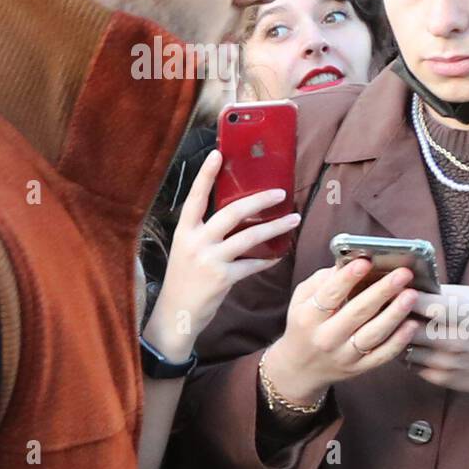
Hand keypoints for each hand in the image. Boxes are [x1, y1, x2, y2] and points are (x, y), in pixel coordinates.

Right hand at [143, 150, 296, 360]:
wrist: (175, 314)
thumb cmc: (183, 279)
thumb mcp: (187, 250)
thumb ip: (205, 232)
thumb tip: (236, 215)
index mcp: (184, 230)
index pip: (195, 197)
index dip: (206, 175)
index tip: (218, 153)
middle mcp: (195, 241)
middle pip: (232, 212)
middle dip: (259, 200)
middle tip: (280, 193)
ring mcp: (209, 259)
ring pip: (248, 237)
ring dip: (274, 228)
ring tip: (293, 220)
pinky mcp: (222, 278)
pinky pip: (251, 265)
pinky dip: (266, 260)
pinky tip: (277, 256)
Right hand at [263, 257, 422, 405]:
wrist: (302, 367)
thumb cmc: (304, 325)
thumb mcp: (301, 299)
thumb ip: (322, 280)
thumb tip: (350, 263)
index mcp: (309, 317)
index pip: (330, 294)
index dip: (348, 277)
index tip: (366, 261)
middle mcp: (326, 338)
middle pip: (357, 312)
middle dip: (382, 290)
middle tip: (403, 274)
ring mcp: (344, 356)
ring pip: (373, 334)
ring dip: (395, 313)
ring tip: (411, 295)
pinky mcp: (359, 368)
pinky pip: (382, 355)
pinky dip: (399, 340)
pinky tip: (412, 324)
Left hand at [405, 285, 468, 399]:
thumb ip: (448, 293)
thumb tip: (417, 286)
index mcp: (465, 314)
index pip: (419, 302)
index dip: (402, 294)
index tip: (394, 288)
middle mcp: (454, 340)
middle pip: (405, 325)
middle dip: (395, 315)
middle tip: (389, 307)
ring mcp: (448, 362)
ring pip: (404, 347)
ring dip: (399, 336)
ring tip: (400, 325)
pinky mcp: (445, 380)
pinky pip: (412, 366)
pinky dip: (408, 354)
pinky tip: (413, 344)